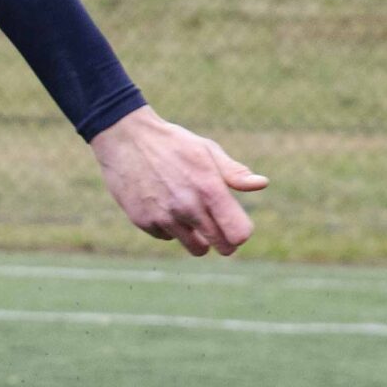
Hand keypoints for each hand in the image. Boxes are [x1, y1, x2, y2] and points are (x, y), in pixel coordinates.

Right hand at [89, 106, 266, 256]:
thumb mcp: (206, 150)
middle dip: (225, 242)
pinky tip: (163, 206)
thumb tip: (262, 184)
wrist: (125, 138)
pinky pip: (167, 237)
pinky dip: (170, 228)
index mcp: (209, 189)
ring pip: (195, 248)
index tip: (234, 222)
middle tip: (219, 230)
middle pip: (221, 246)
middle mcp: (187, 207)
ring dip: (198, 238)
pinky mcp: (144, 221)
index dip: (241, 231)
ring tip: (191, 217)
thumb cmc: (172, 143)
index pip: (238, 233)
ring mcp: (164, 217)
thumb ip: (234, 173)